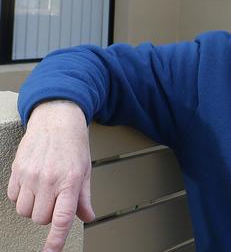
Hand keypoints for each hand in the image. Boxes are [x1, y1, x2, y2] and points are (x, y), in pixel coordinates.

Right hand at [7, 100, 94, 251]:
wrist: (56, 120)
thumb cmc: (73, 145)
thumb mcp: (85, 171)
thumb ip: (84, 197)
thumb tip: (88, 217)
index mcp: (70, 181)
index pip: (61, 218)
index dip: (55, 240)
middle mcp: (49, 180)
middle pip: (41, 218)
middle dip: (48, 214)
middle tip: (56, 197)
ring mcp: (30, 176)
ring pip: (25, 211)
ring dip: (34, 207)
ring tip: (44, 190)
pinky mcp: (16, 171)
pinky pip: (13, 198)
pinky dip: (22, 196)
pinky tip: (32, 183)